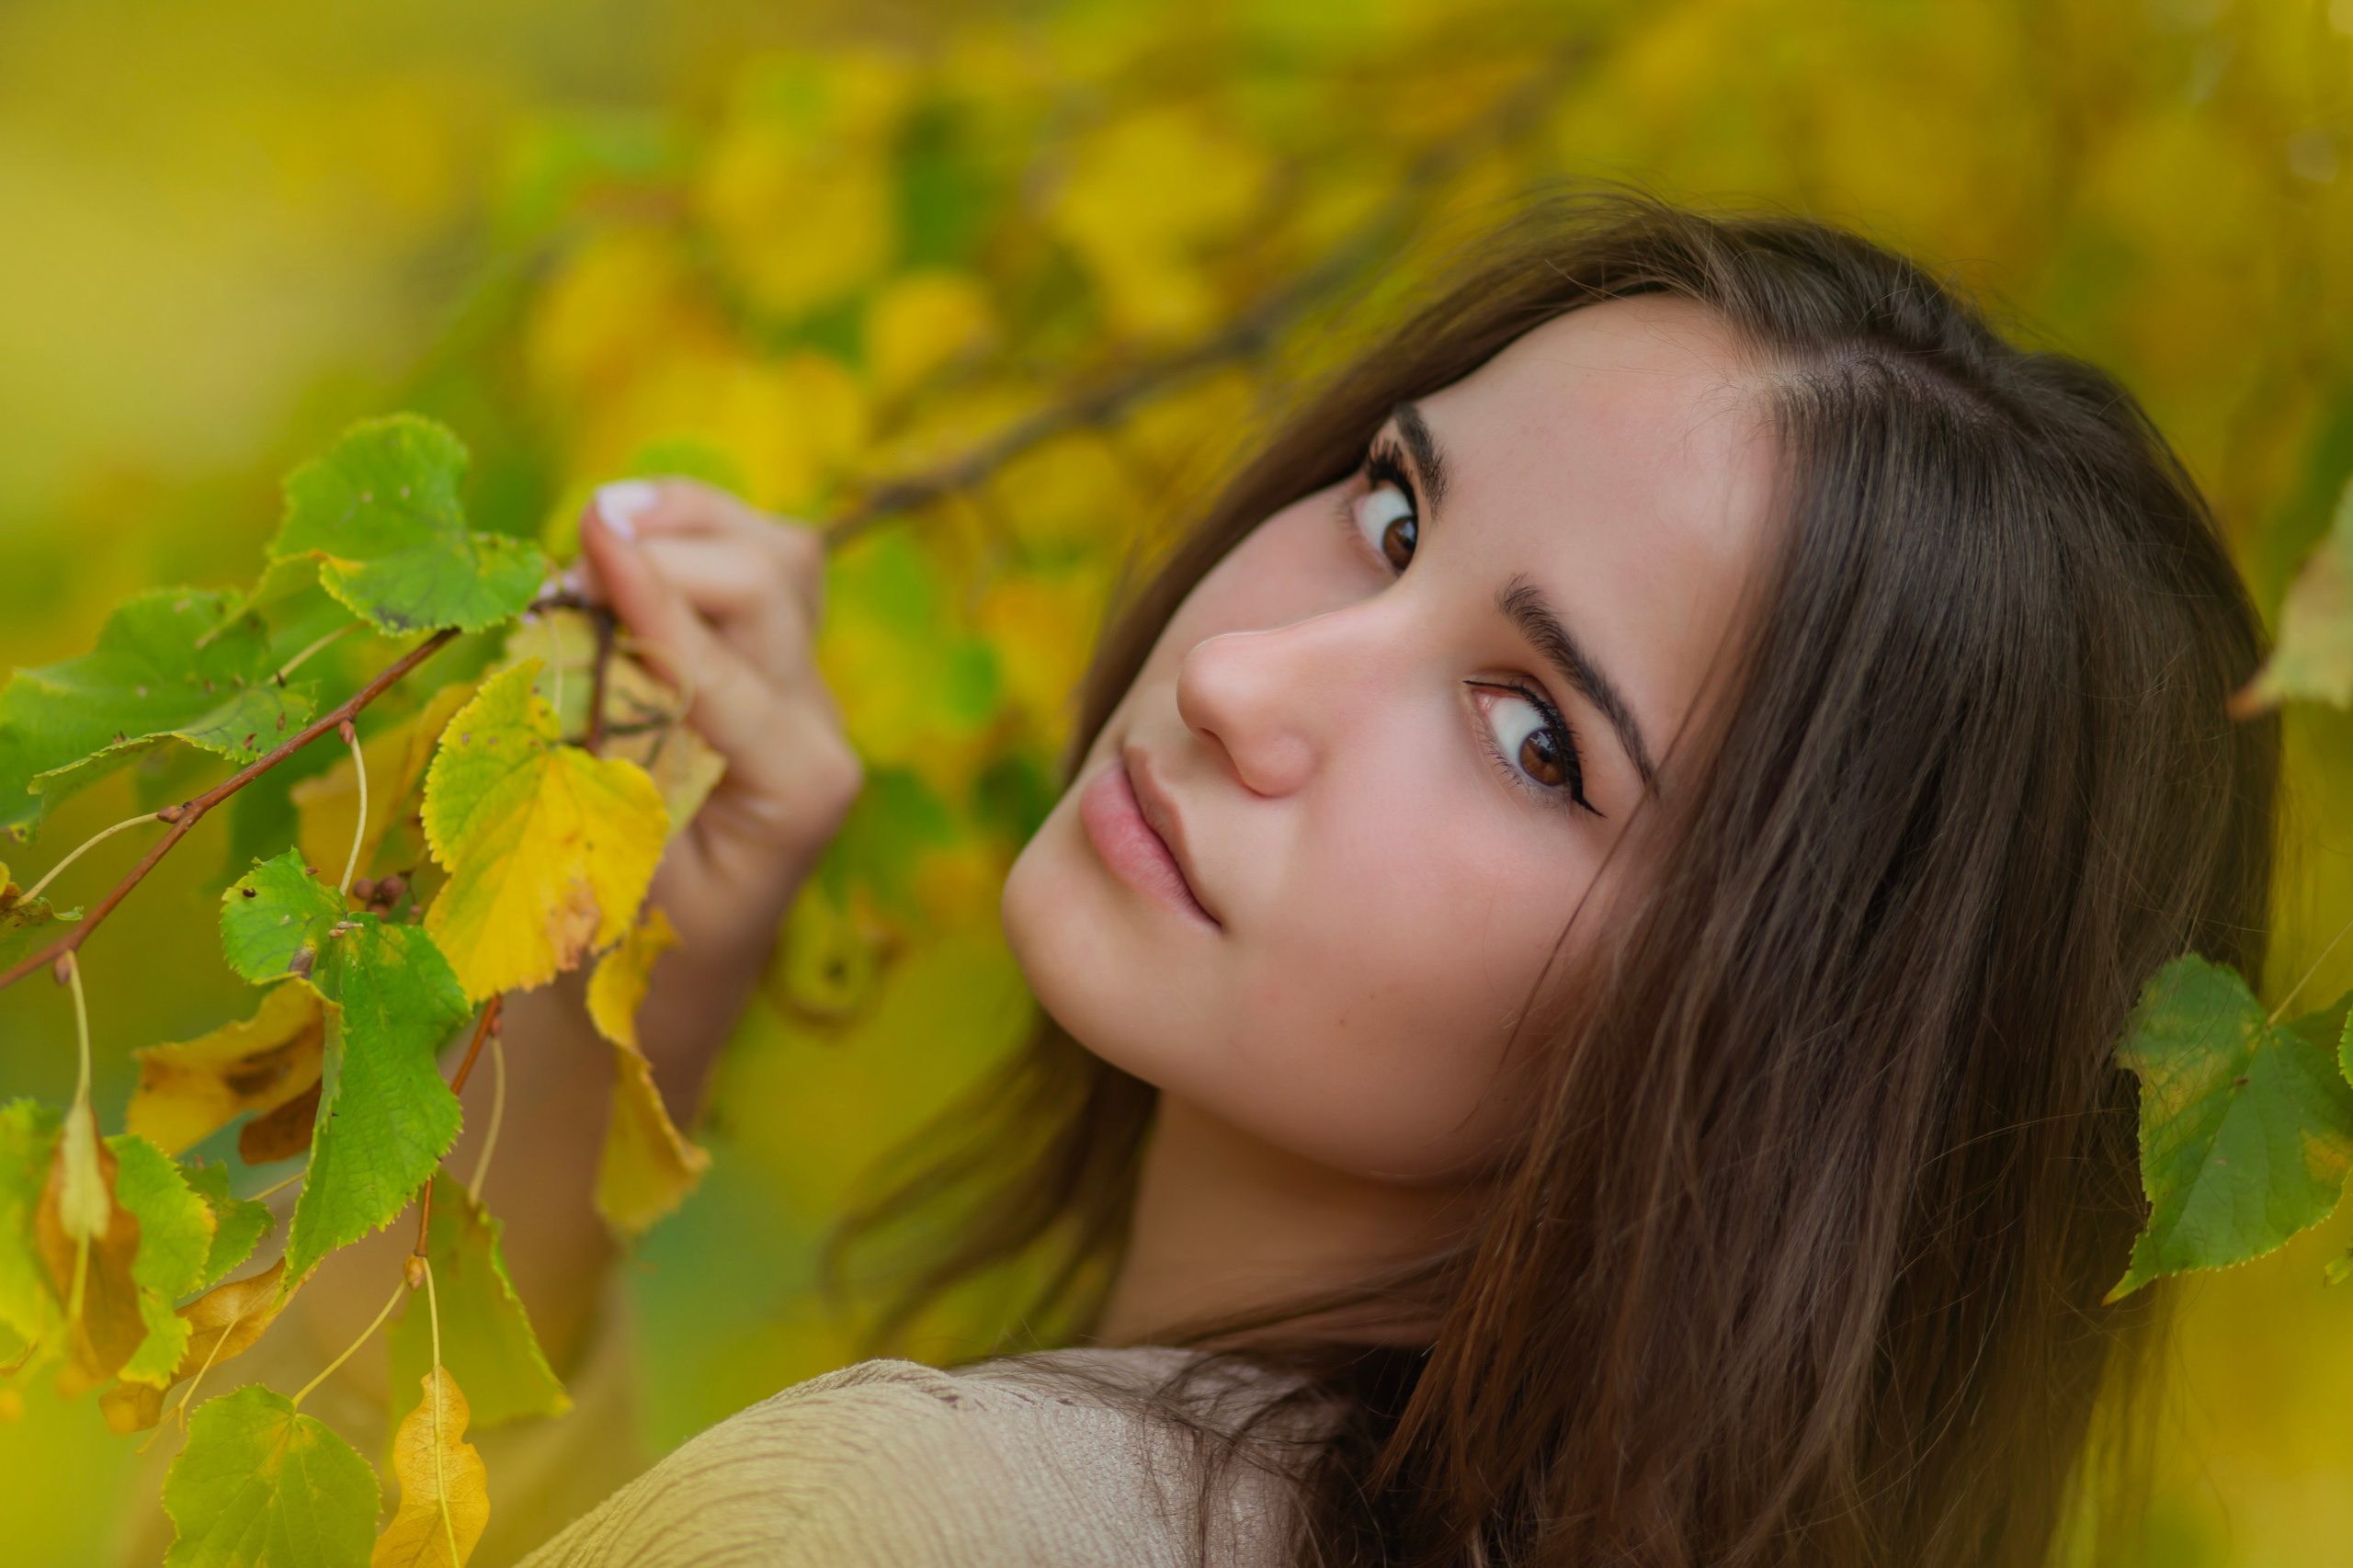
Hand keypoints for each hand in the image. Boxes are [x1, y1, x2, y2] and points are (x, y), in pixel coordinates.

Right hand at [573, 480, 862, 1068]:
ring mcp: (807, 697)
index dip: (650, 593)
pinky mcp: (779, 674)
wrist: (669, 982)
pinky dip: (691, 538)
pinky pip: (759, 573)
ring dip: (690, 522)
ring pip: (782, 558)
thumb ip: (588, 759)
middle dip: (668, 549)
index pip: (723, 665)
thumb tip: (553, 634)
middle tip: (569, 566)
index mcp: (797, 790)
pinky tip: (625, 541)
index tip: (589, 532)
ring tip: (605, 524)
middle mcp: (821, 732)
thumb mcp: (597, 868)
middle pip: (772, 583)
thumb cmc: (622, 943)